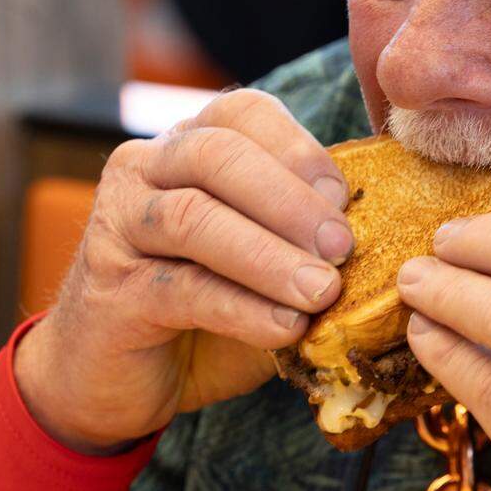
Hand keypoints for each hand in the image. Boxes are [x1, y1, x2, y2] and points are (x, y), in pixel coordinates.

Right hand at [15, 89, 353, 453]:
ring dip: (269, 255)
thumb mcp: (261, 259)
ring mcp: (119, 226)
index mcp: (188, 145)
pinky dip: (242, 307)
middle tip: (343, 248)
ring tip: (322, 290)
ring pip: (194, 218)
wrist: (116, 377)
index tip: (344, 199)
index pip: (243, 114)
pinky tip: (285, 328)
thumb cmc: (204, 307)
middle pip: (217, 155)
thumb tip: (380, 231)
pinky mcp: (111, 291)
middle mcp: (144, 169)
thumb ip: (302, 236)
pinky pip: (181, 288)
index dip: (298, 149)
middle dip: (290, 200)